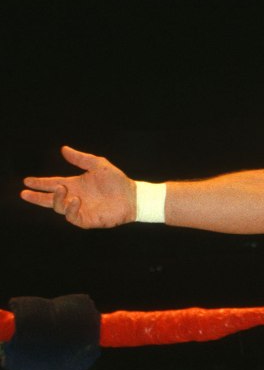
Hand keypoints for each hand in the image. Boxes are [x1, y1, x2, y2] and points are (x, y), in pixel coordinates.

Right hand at [21, 146, 135, 227]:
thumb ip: (81, 158)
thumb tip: (64, 149)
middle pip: (50, 199)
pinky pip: (72, 217)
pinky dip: (70, 208)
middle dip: (37, 197)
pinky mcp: (87, 220)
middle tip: (24, 193)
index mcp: (74, 185)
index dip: (40, 183)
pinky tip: (75, 199)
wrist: (132, 196)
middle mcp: (74, 198)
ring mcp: (80, 209)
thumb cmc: (117, 181)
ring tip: (60, 188)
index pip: (52, 184)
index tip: (27, 181)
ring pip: (59, 208)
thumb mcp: (98, 165)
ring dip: (56, 199)